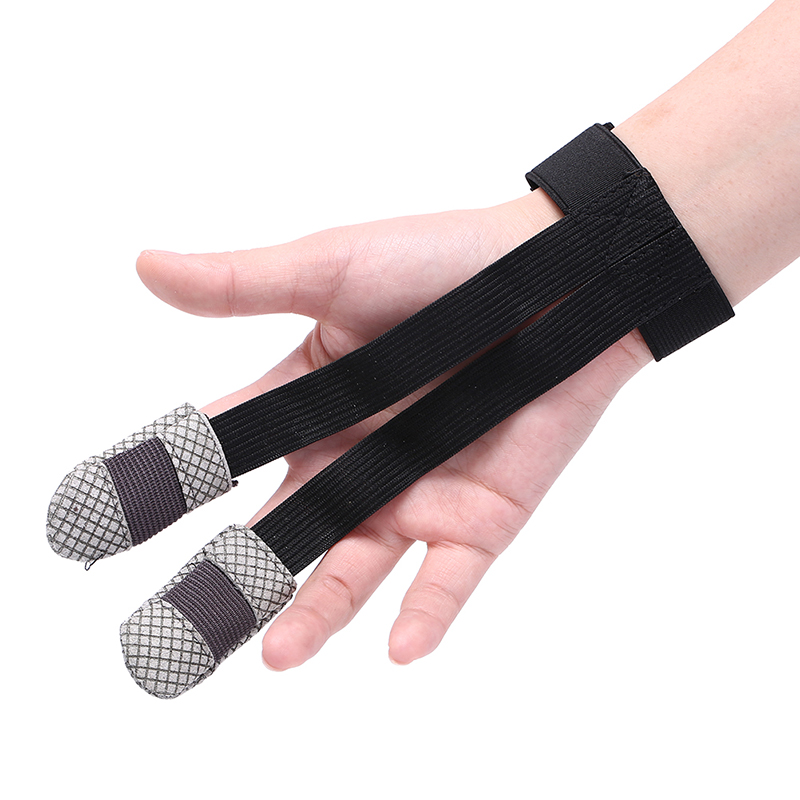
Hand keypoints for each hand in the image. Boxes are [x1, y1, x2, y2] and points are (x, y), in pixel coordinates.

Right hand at [136, 191, 652, 669]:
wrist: (564, 273)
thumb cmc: (444, 259)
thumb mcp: (337, 269)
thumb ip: (246, 283)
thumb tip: (146, 266)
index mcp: (312, 402)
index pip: (227, 452)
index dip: (171, 484)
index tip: (108, 522)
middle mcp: (354, 457)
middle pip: (281, 529)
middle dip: (232, 577)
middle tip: (179, 626)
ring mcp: (415, 491)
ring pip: (354, 567)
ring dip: (315, 612)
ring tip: (275, 654)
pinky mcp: (480, 516)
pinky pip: (448, 578)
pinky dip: (426, 614)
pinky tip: (399, 648)